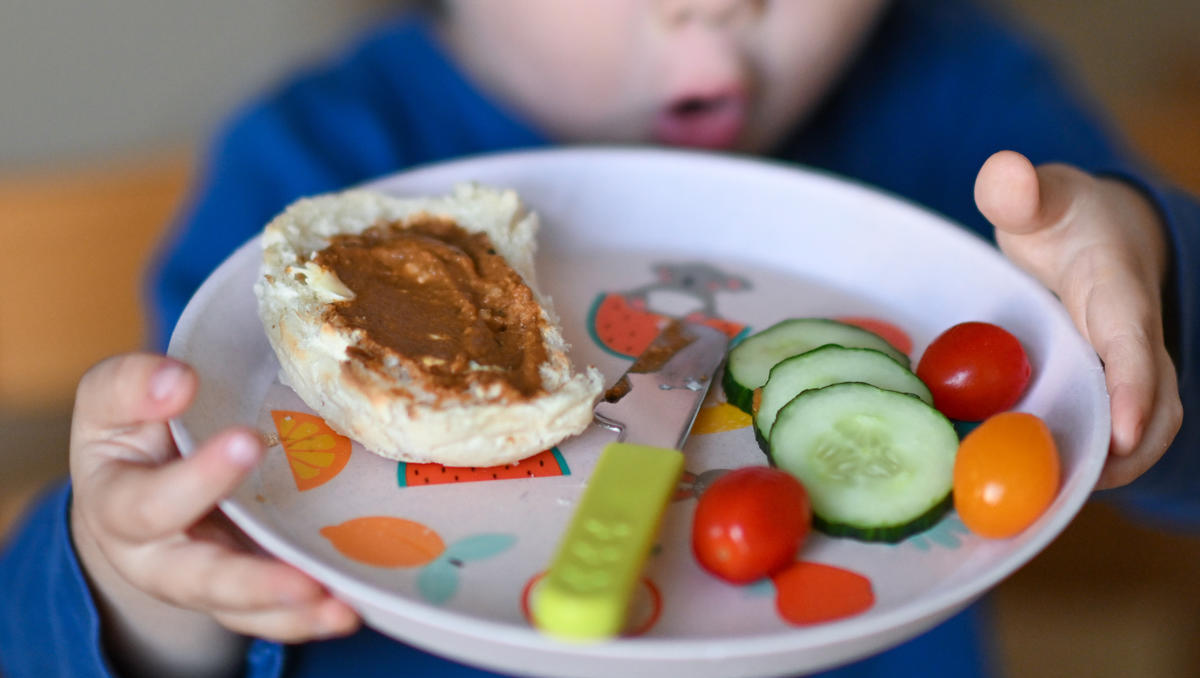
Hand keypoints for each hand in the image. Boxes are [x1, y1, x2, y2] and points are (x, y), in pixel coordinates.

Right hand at [69, 354, 358, 677]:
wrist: (136, 480)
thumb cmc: (132, 429)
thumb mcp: (114, 398)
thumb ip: (134, 386)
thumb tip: (178, 381)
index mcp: (117, 506)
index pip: (151, 502)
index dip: (198, 478)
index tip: (248, 441)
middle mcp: (157, 559)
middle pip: (200, 579)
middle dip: (252, 580)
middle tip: (304, 577)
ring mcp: (203, 581)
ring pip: (242, 610)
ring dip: (293, 612)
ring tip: (341, 610)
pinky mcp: (242, 591)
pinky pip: (273, 615)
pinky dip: (310, 617)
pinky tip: (350, 609)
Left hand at [975, 150, 1181, 488]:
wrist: (1102, 235)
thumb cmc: (1064, 220)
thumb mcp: (1043, 199)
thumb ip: (1021, 190)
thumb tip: (1004, 172)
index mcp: (1120, 295)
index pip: (1134, 347)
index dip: (1133, 392)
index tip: (1124, 437)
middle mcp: (1136, 341)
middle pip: (1152, 407)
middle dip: (1122, 454)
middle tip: (1061, 493)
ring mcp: (1128, 371)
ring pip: (1139, 430)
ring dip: (1105, 467)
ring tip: (1047, 500)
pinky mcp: (1112, 391)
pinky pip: (1112, 432)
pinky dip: (1088, 460)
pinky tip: (1039, 484)